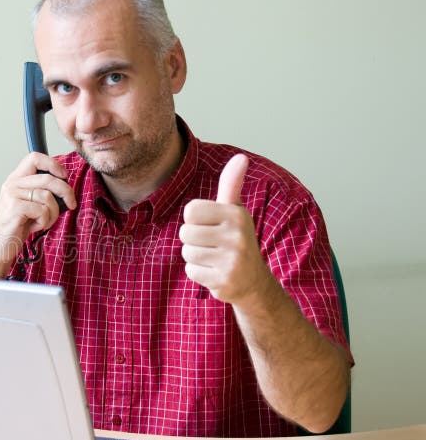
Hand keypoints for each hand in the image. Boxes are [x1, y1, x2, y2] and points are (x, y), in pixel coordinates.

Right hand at [0, 152, 76, 242]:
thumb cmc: (16, 226)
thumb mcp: (28, 203)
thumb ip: (41, 191)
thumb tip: (65, 187)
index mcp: (15, 179)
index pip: (34, 158)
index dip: (53, 164)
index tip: (64, 176)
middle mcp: (12, 184)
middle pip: (48, 178)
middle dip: (66, 192)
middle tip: (71, 203)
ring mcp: (12, 195)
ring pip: (47, 196)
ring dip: (53, 213)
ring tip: (45, 221)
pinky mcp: (14, 208)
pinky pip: (42, 210)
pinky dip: (45, 221)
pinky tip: (36, 226)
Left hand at [179, 154, 270, 304]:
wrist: (254, 282)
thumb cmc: (237, 240)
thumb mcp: (235, 211)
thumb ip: (232, 185)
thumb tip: (241, 157)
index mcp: (236, 214)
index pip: (190, 210)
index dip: (194, 220)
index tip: (210, 225)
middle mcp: (237, 236)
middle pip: (185, 232)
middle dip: (194, 240)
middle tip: (213, 245)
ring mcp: (231, 260)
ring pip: (187, 252)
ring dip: (195, 257)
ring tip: (214, 258)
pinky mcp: (224, 280)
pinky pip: (191, 271)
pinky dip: (199, 273)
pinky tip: (215, 272)